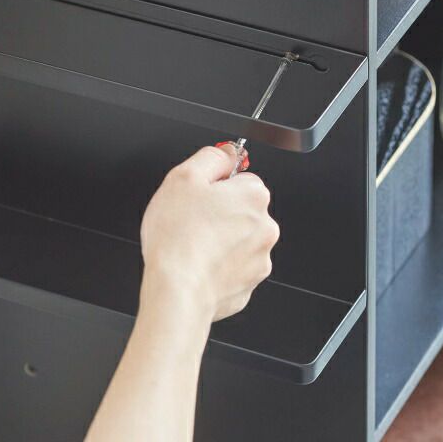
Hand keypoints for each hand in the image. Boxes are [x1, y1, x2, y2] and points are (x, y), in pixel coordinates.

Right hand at [140, 144, 278, 323]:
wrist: (177, 291)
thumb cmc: (178, 238)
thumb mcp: (184, 177)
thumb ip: (211, 157)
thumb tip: (226, 152)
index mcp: (254, 196)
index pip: (240, 178)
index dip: (214, 185)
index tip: (199, 196)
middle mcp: (265, 227)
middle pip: (241, 209)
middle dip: (219, 212)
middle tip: (191, 220)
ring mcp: (259, 259)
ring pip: (237, 239)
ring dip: (219, 239)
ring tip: (192, 244)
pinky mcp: (248, 285)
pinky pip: (232, 266)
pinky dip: (218, 265)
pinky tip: (198, 264)